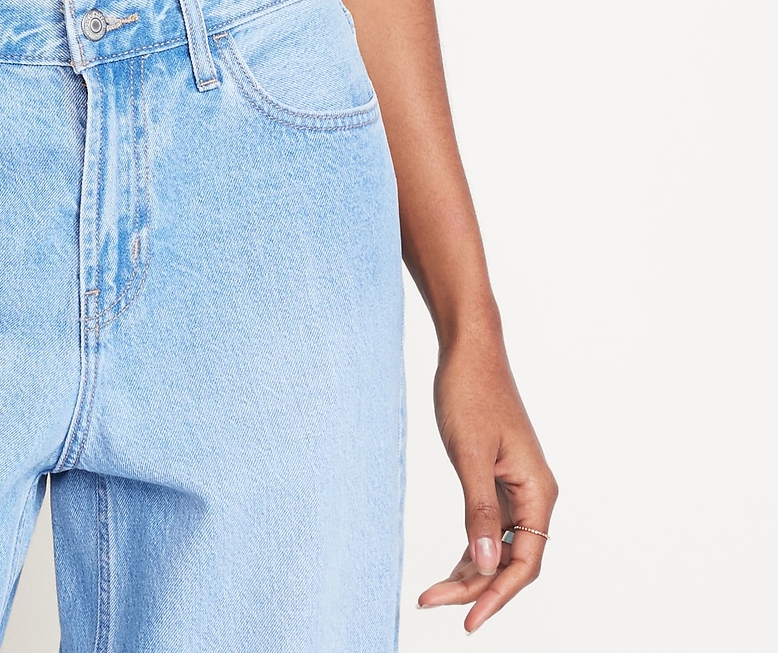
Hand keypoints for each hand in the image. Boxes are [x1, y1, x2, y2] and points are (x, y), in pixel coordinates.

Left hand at [418, 331, 556, 631]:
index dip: (497, 596)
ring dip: (470, 570)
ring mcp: (517, 486)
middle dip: (475, 587)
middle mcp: (534, 493)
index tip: (468, 622)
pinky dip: (471, 546)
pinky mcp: (498, 476)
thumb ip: (477, 510)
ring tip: (433, 593)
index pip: (524, 562)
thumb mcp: (469, 454)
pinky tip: (451, 567)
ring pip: (500, 546)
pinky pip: (490, 525)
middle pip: (511, 560)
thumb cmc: (470, 392)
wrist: (468, 348)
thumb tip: (483, 563)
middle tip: (431, 602)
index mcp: (537, 490)